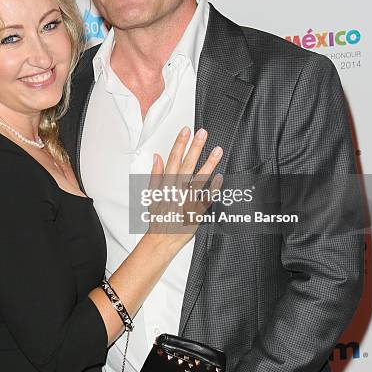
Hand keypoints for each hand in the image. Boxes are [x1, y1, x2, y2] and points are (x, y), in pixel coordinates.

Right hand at [146, 127, 222, 248]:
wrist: (161, 240)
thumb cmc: (158, 218)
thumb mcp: (151, 195)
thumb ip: (155, 175)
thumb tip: (157, 157)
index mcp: (165, 185)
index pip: (172, 160)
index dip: (179, 144)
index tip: (186, 132)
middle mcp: (176, 192)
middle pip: (186, 165)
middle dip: (194, 148)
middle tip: (202, 133)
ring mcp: (186, 202)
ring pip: (198, 179)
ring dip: (208, 164)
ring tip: (217, 150)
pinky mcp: (195, 213)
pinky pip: (206, 199)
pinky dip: (213, 188)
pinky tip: (220, 177)